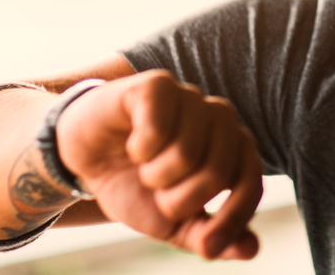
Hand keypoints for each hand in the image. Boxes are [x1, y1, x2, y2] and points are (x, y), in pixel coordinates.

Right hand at [54, 70, 263, 259]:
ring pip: (187, 153)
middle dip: (180, 200)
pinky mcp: (158, 85)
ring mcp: (191, 97)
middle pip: (217, 173)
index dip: (232, 218)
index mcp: (233, 149)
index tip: (206, 246)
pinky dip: (140, 149)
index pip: (250, 183)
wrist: (83, 159)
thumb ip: (208, 235)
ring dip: (155, 175)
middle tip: (157, 190)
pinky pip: (160, 129)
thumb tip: (251, 249)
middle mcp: (220, 118)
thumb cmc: (133, 186)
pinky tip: (132, 145)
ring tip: (143, 165)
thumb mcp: (170, 222)